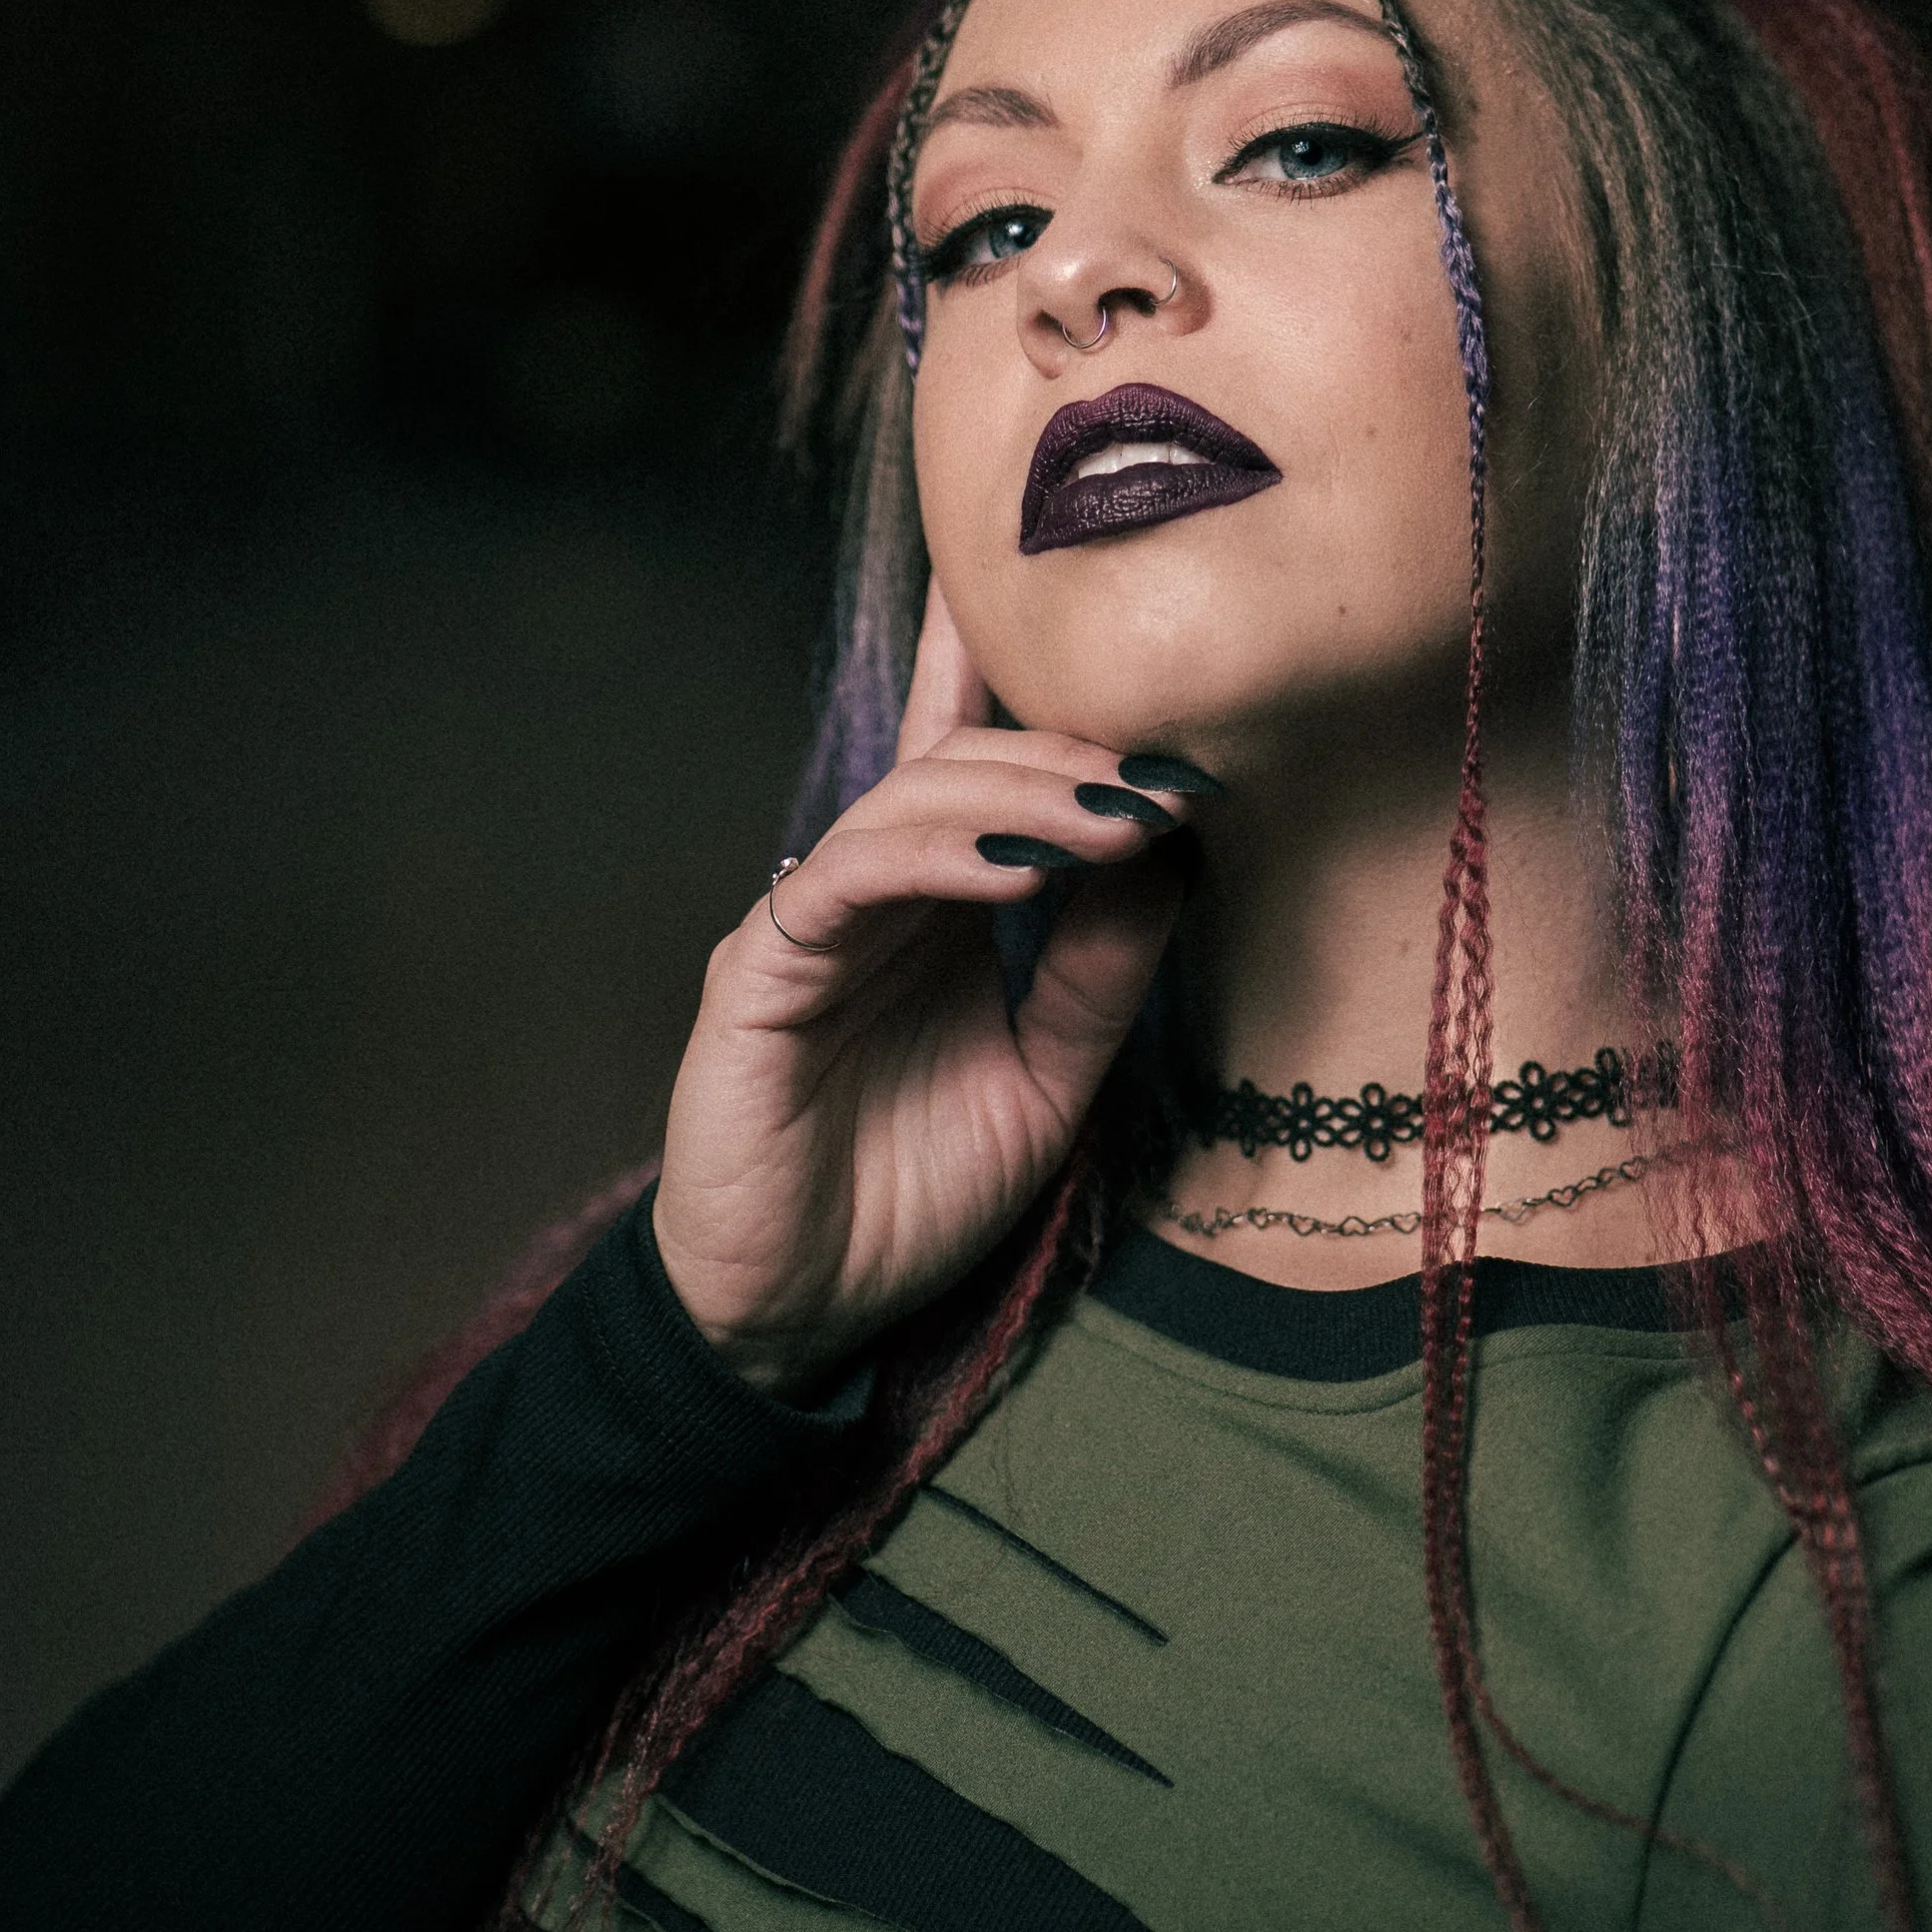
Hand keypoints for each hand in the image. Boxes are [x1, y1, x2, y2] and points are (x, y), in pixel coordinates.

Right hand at [649, 582, 1200, 1395]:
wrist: (800, 1313)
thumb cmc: (913, 1198)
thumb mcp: (1050, 1081)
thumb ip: (1101, 973)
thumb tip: (1172, 850)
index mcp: (939, 906)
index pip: (977, 761)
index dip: (1020, 670)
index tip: (1124, 618)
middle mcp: (874, 893)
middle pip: (961, 761)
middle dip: (1073, 755)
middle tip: (1174, 771)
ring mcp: (811, 923)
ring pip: (910, 804)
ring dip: (1023, 800)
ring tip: (1120, 819)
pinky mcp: (758, 971)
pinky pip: (848, 882)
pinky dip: (936, 860)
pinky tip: (1019, 872)